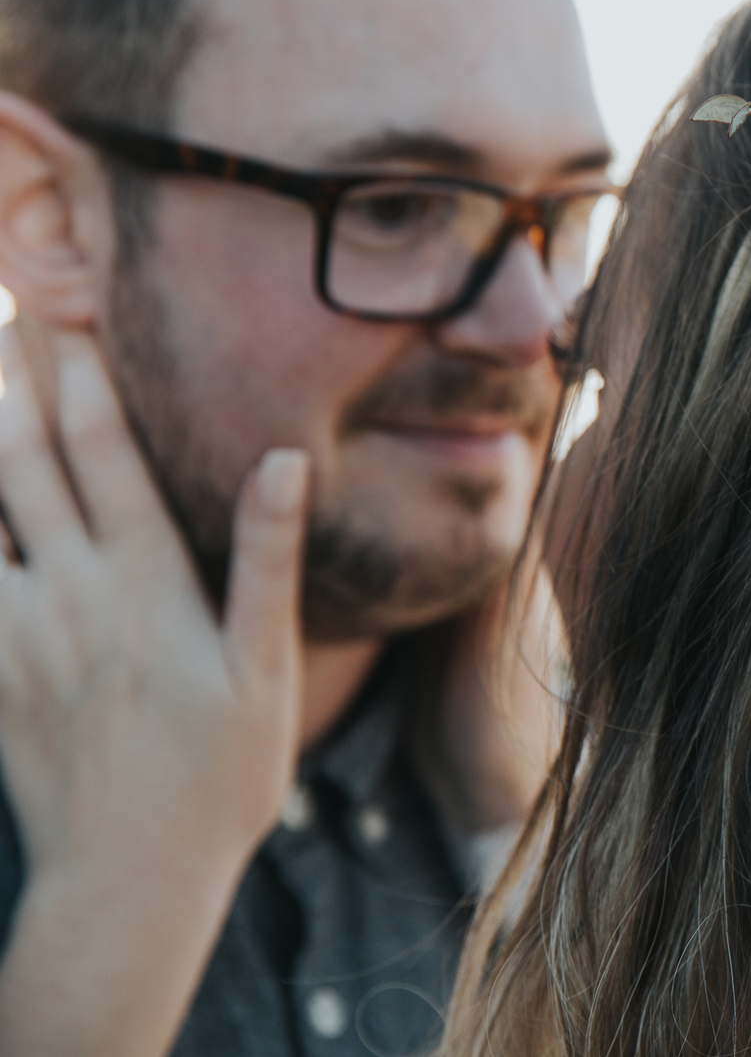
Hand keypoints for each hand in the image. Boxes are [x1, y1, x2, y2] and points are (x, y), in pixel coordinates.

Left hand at [0, 324, 307, 1056]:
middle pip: (25, 464)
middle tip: (5, 314)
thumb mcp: (265, 672)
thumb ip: (264, 560)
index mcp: (144, 587)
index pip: (107, 457)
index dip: (86, 379)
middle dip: (15, 382)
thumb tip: (282, 461)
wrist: (127, 881)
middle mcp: (68, 597)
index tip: (70, 310)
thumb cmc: (217, 779)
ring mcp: (15, 636)